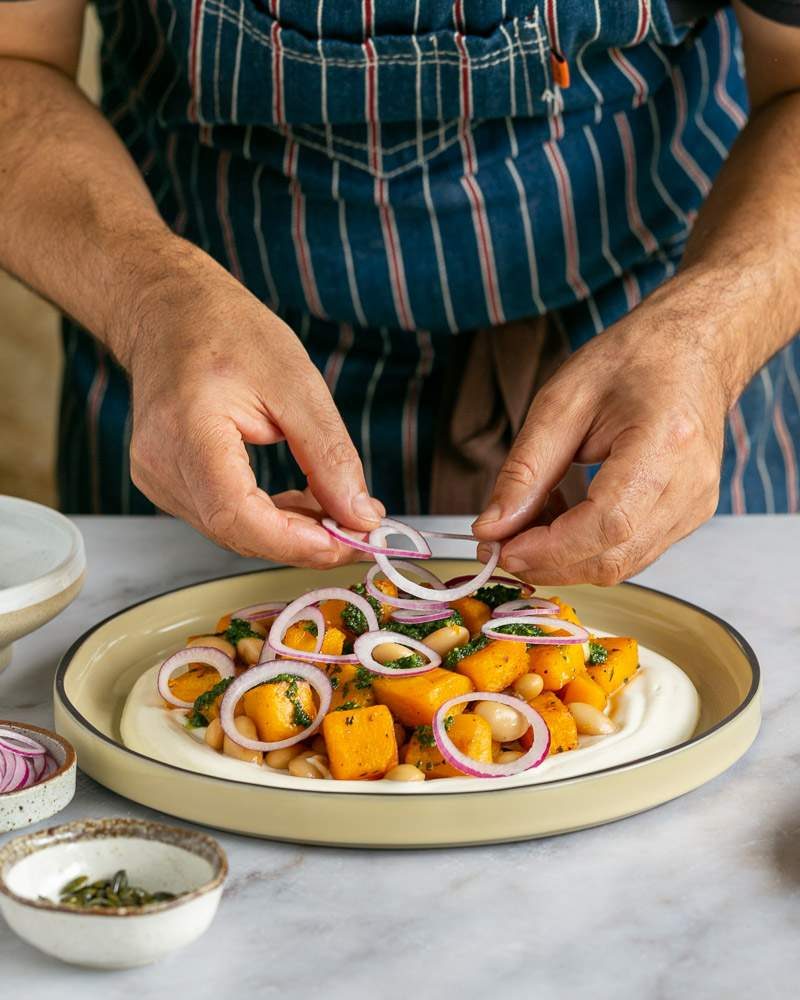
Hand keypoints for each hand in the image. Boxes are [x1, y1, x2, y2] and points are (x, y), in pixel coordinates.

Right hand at [116, 240, 382, 566]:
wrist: (170, 311)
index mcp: (186, 430)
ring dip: (289, 531)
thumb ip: (329, 455)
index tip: (345, 542)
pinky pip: (223, 518)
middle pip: (236, 531)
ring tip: (331, 504)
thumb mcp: (297, 384)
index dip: (293, 541)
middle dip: (302, 541)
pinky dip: (267, 518)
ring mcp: (156, 478)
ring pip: (232, 532)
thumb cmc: (228, 333)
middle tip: (357, 529)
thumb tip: (359, 517)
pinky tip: (298, 500)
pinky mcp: (165, 483)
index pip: (235, 514)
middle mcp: (159, 463)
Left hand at [472, 277, 731, 584]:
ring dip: (563, 558)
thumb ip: (525, 471)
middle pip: (613, 556)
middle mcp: (691, 485)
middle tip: (497, 544)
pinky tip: (560, 519)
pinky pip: (630, 553)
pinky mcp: (688, 518)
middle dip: (547, 561)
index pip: (608, 522)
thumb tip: (492, 529)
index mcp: (665, 443)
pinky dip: (585, 548)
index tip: (501, 548)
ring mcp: (696, 507)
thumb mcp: (561, 402)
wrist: (692, 349)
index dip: (550, 547)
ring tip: (526, 524)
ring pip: (620, 565)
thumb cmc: (632, 362)